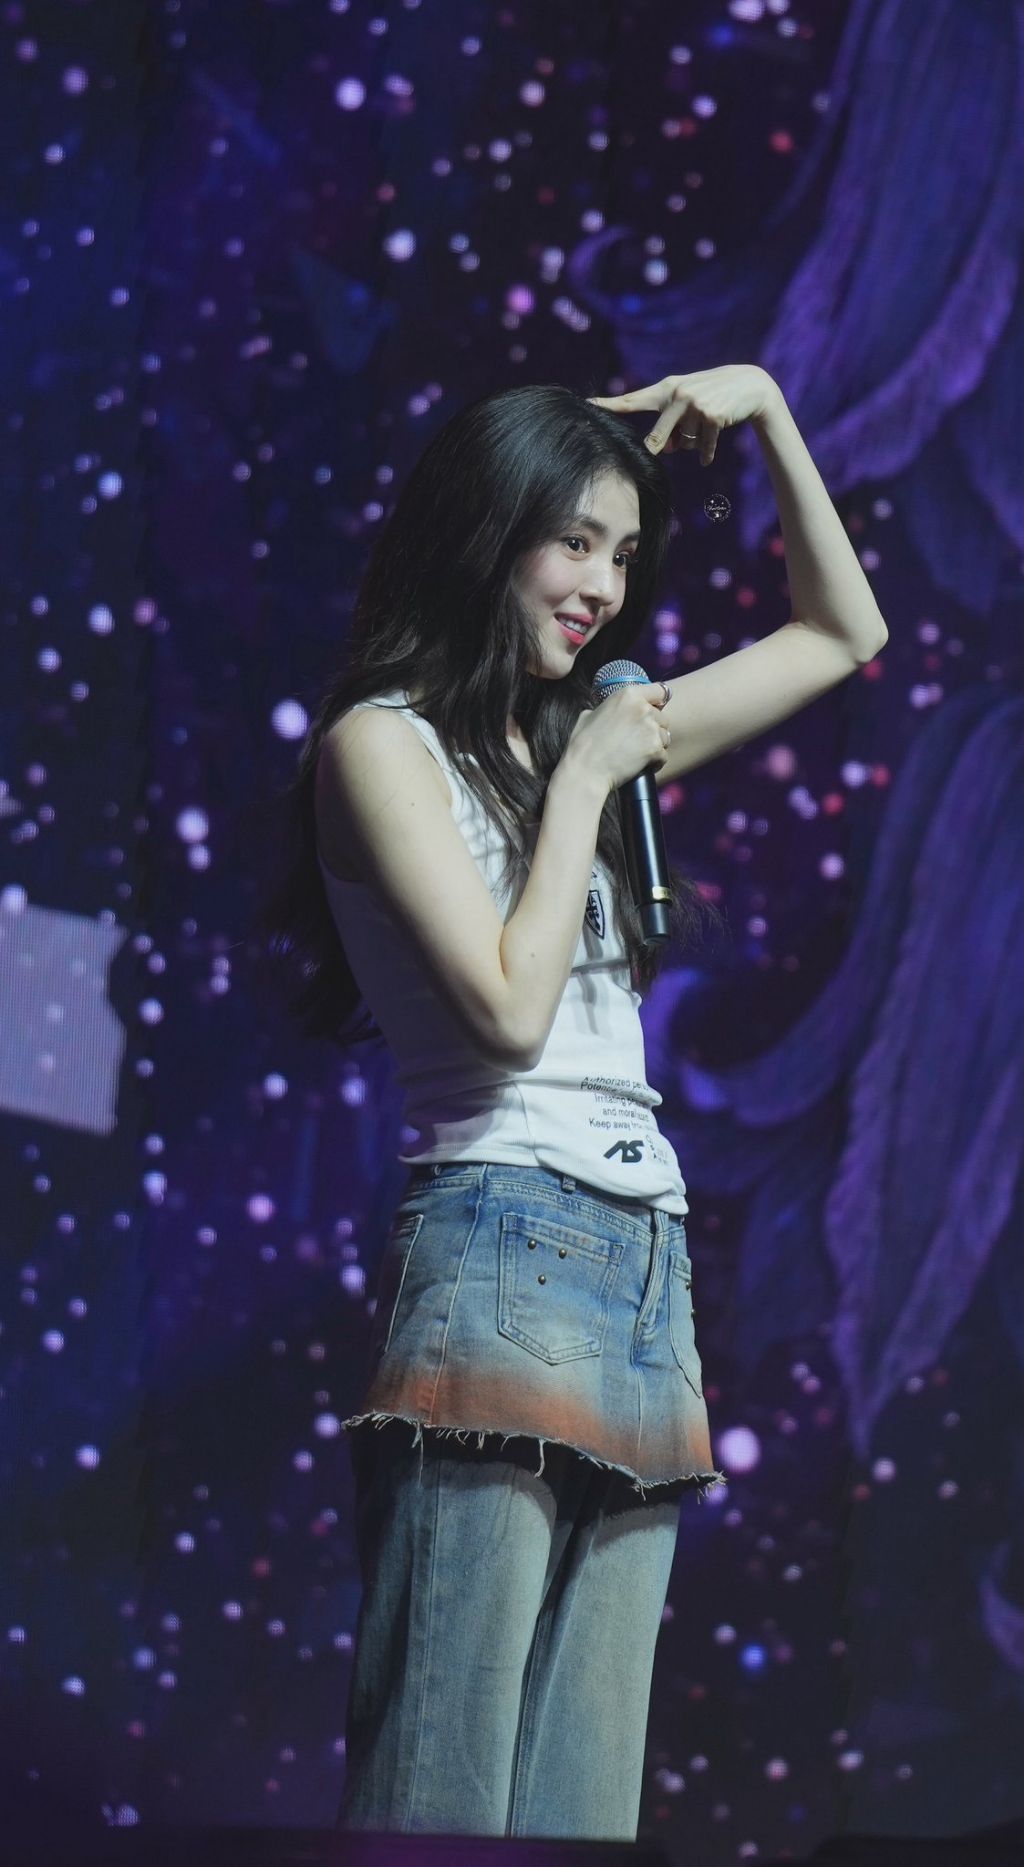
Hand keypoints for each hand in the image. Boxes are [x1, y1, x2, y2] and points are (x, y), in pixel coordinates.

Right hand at [563, 684, 670, 797]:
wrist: (586, 770)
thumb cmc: (583, 744)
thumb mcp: (589, 715)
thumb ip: (607, 708)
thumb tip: (610, 711)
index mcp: (628, 695)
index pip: (660, 691)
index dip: (658, 702)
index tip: (654, 710)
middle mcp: (643, 708)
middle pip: (663, 717)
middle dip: (654, 728)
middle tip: (637, 740)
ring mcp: (651, 729)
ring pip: (665, 736)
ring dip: (656, 745)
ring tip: (638, 754)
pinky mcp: (655, 749)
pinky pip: (664, 755)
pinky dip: (655, 762)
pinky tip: (641, 765)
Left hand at [587, 364, 778, 466]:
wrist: (749, 386)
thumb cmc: (712, 397)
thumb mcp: (688, 405)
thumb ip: (671, 425)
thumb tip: (666, 450)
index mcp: (666, 389)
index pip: (632, 401)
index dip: (609, 405)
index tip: (587, 405)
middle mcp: (676, 394)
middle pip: (658, 439)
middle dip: (664, 449)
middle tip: (672, 446)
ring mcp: (694, 404)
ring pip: (684, 444)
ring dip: (694, 444)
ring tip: (707, 427)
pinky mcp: (711, 416)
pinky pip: (702, 448)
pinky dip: (707, 453)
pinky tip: (709, 455)